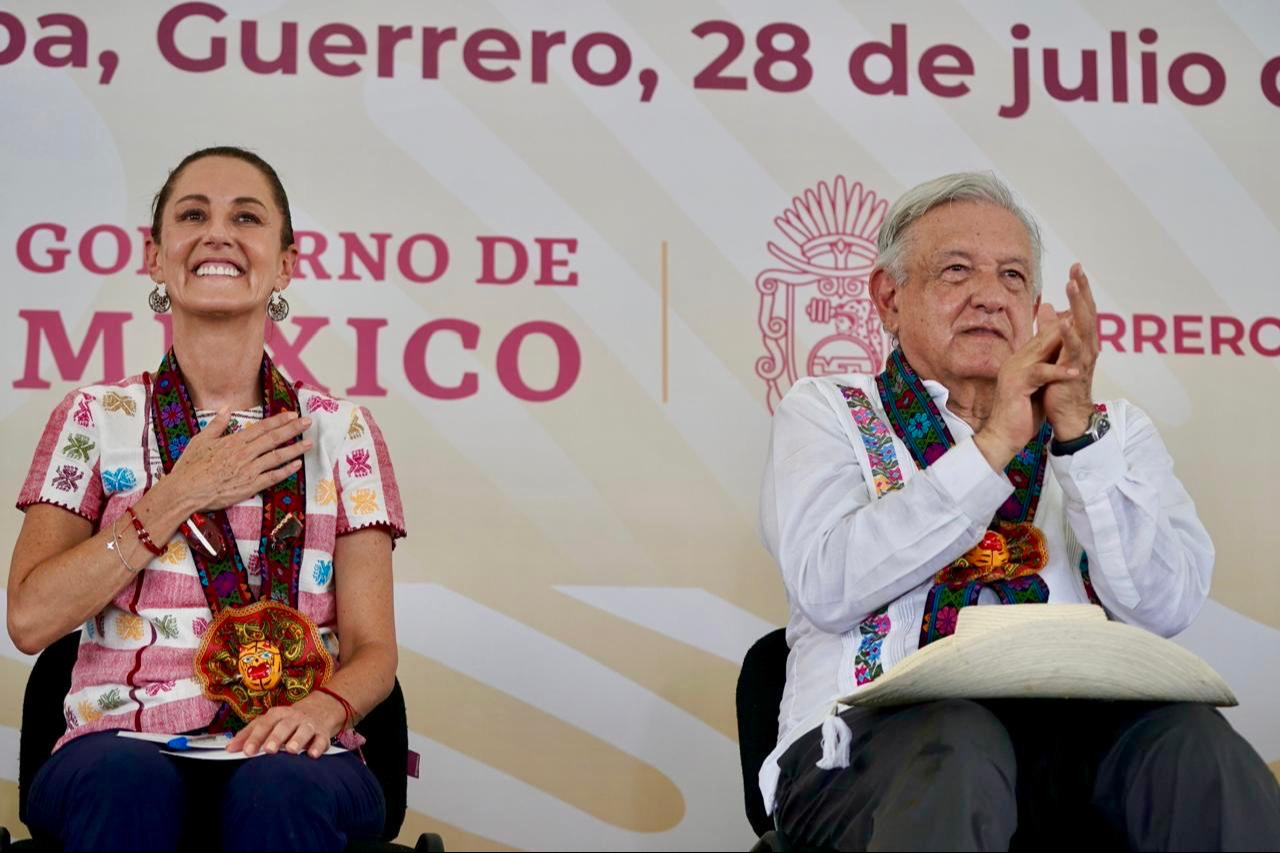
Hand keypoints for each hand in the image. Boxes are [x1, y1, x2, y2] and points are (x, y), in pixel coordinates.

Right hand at [162, 409, 311, 512]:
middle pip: (274, 439)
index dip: (279, 420)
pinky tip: (297, 465)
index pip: (262, 427)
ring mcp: (249, 470)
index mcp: (234, 441)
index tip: (293, 414)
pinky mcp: (250, 486)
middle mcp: (245, 453)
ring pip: (277, 457)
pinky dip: (286, 471)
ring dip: (295, 449)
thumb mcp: (200, 440)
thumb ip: (216, 424)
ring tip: (309, 443)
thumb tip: (226, 408)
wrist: (186, 492)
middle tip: (308, 422)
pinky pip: (273, 477)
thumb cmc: (190, 466)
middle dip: (293, 429)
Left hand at [227, 694, 344, 758]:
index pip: (264, 724)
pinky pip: (321, 739)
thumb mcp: (271, 721)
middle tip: (268, 750)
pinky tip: (312, 754)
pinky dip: (318, 746)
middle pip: (284, 726)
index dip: (255, 737)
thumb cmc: (290, 719)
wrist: (323, 707)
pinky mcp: (323, 733)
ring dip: (297, 740)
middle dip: (276, 737)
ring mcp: (309, 724)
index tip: (246, 751)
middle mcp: (293, 718)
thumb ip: (250, 733)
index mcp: (278, 714)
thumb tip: (230, 748)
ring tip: (291, 750)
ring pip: (304, 730)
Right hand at [974, 304, 1078, 470]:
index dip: (1062, 326)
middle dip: (1063, 324)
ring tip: (1081, 332)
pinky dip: (1057, 371)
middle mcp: (1016, 361)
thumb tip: (1060, 361)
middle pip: (1042, 338)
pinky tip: (1074, 370)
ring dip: (1061, 340)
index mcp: (1020, 361)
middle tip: (1084, 313)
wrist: (1002, 436)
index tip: (1081, 315)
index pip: (1043, 338)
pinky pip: (1040, 373)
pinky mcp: (1017, 385)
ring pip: (1040, 349)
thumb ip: (1046, 371)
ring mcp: (1014, 371)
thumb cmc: (1021, 414)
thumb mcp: (1037, 388)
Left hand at [1044, 263, 1099, 439]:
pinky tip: (1065, 322)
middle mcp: (1087, 345)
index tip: (1075, 267)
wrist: (1065, 414)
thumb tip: (1046, 306)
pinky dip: (1070, 336)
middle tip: (1077, 267)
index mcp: (1082, 340)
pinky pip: (1072, 351)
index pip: (1082, 309)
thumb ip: (1051, 328)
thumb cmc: (1061, 383)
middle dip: (1082, 289)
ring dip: (1078, 305)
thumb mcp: (1054, 350)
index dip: (1080, 288)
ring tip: (1072, 285)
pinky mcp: (1073, 371)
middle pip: (1087, 311)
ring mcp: (1082, 357)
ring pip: (1083, 326)